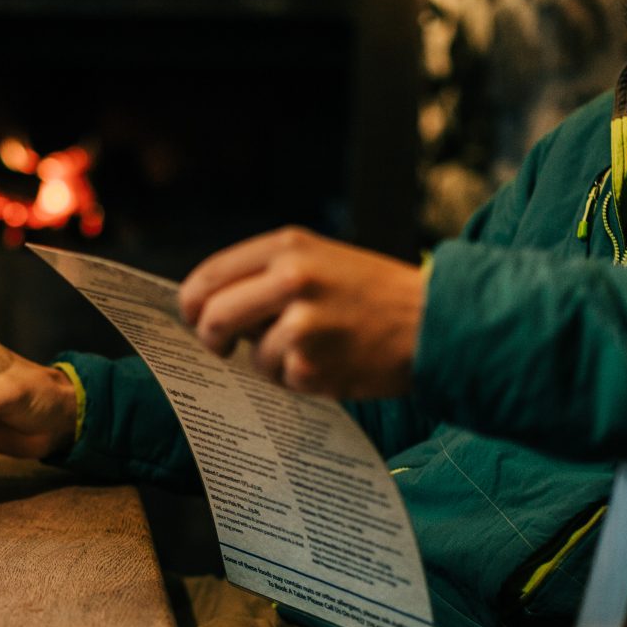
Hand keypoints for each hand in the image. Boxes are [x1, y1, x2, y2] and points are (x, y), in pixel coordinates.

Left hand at [179, 226, 425, 397]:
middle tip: (222, 347)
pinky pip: (282, 380)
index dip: (191, 302)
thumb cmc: (375, 293)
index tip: (193, 317)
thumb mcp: (322, 258)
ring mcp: (301, 324)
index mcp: (289, 247)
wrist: (434, 322)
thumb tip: (210, 303)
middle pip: (212, 316)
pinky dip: (299, 379)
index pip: (211, 274)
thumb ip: (269, 273)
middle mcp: (291, 279)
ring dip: (270, 361)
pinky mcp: (312, 365)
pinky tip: (331, 363)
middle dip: (211, 337)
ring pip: (250, 355)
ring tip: (312, 348)